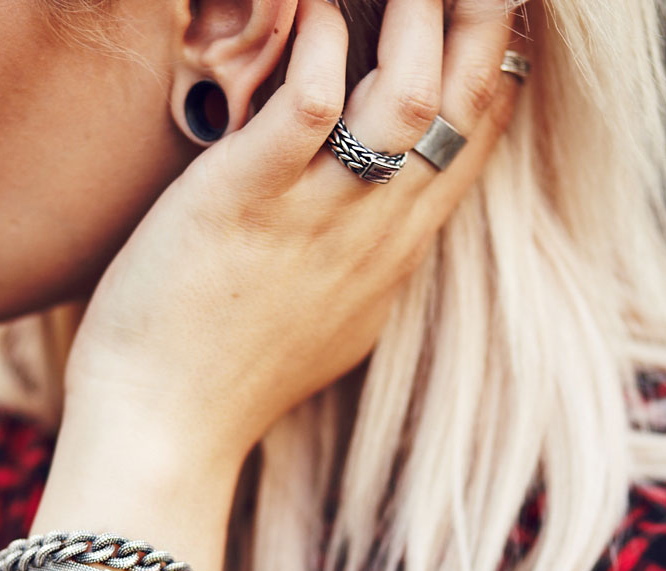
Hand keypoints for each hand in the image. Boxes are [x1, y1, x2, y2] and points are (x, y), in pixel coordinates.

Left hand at [63, 0, 523, 468]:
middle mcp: (376, 229)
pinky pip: (308, 109)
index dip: (500, 53)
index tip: (498, 2)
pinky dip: (317, 45)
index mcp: (397, 249)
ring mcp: (317, 219)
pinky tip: (312, 5)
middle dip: (485, 16)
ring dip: (418, 17)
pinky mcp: (245, 206)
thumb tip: (383, 217)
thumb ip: (368, 256)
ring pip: (409, 96)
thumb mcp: (334, 318)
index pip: (478, 134)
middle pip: (467, 102)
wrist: (165, 433)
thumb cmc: (233, 373)